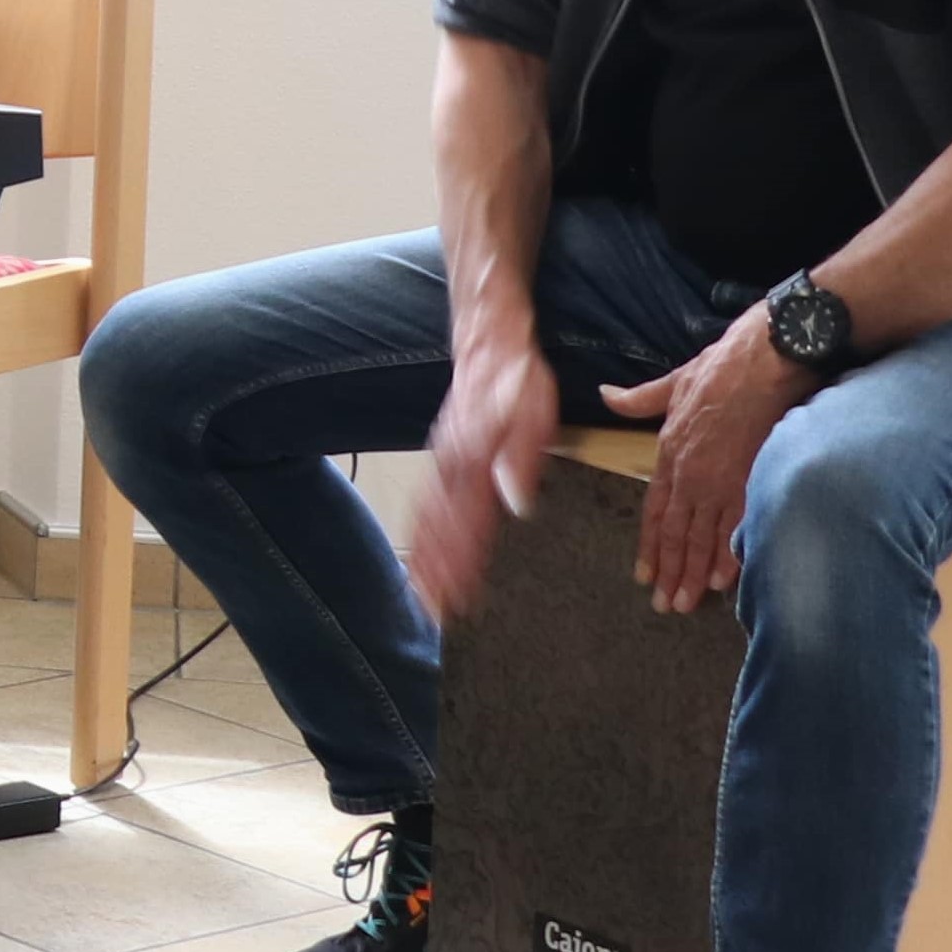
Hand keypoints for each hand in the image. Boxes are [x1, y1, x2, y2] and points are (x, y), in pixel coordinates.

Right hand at [409, 333, 557, 618]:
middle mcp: (448, 466)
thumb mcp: (530, 412)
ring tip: (421, 596)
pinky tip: (422, 552)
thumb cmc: (515, 377)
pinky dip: (421, 533)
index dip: (461, 563)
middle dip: (435, 572)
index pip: (465, 523)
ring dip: (424, 558)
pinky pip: (426, 503)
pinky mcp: (444, 458)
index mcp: (471, 460)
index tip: (459, 598)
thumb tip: (516, 504)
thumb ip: (520, 459)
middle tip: (433, 612)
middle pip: (437, 528)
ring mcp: (442, 462)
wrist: (489, 340)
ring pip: (427, 518)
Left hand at [597, 303, 827, 612]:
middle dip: (670, 570)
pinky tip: (722, 581)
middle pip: (676, 531)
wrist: (764, 356)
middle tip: (665, 604)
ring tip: (686, 602)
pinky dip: (729, 555)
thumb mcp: (672, 382)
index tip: (645, 573)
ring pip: (702, 536)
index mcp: (670, 452)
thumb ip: (639, 398)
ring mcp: (720, 478)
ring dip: (693, 572)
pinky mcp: (751, 478)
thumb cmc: (721, 366)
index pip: (655, 509)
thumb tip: (606, 394)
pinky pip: (737, 526)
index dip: (650, 543)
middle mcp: (690, 472)